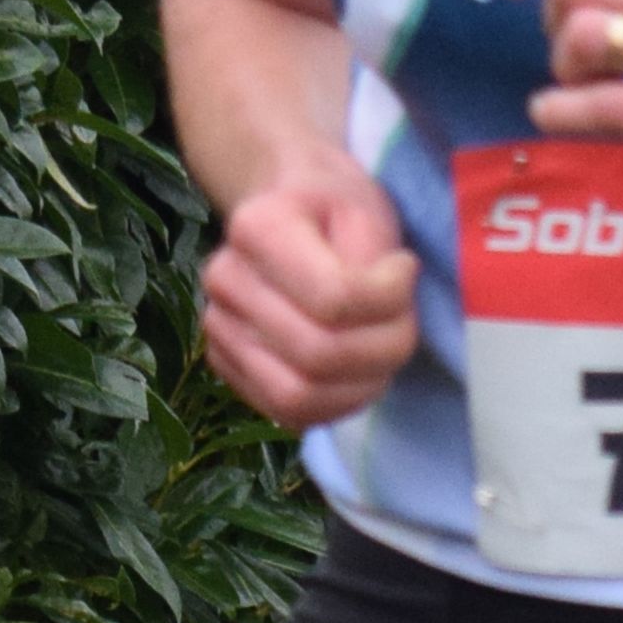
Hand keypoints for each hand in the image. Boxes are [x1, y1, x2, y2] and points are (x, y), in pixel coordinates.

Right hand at [199, 156, 417, 426]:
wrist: (289, 215)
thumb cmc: (335, 209)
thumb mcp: (366, 211)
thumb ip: (374, 261)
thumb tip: (384, 313)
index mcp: (257, 228)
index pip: (333, 298)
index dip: (388, 298)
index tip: (404, 268)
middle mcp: (225, 281)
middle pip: (317, 355)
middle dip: (382, 349)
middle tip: (405, 321)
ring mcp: (218, 329)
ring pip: (299, 397)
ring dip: (362, 385)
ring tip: (383, 349)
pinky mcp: (226, 366)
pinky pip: (287, 413)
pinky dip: (336, 404)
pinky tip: (359, 373)